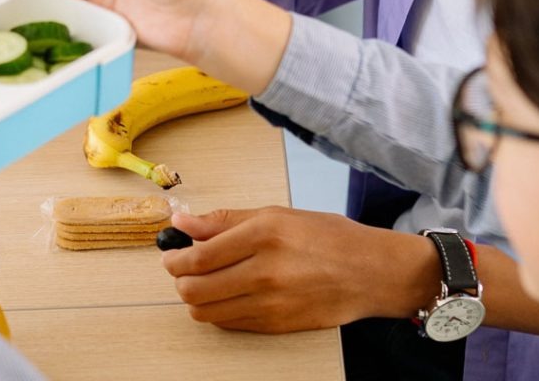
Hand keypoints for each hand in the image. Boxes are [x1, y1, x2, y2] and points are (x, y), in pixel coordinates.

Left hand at [161, 206, 433, 331]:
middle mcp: (265, 270)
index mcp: (264, 233)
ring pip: (207, 311)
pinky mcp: (276, 326)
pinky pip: (229, 323)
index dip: (176, 257)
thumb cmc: (326, 236)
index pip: (201, 255)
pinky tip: (223, 295)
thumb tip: (182, 221)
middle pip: (197, 287)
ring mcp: (271, 303)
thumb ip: (226, 220)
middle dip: (179, 279)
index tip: (170, 252)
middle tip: (179, 268)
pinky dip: (216, 311)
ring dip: (194, 298)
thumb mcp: (277, 213)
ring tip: (198, 282)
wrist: (368, 271)